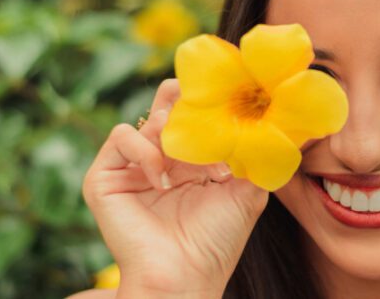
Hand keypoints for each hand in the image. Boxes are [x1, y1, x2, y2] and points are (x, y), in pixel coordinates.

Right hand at [81, 79, 268, 297]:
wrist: (186, 277)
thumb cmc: (217, 242)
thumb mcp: (248, 191)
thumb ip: (255, 154)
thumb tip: (274, 120)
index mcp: (191, 159)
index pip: (195, 112)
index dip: (211, 106)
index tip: (233, 109)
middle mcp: (161, 158)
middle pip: (167, 102)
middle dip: (188, 103)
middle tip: (206, 116)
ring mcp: (132, 167)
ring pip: (147, 118)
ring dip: (174, 133)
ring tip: (192, 164)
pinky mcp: (105, 177)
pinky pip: (121, 137)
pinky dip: (145, 150)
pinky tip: (163, 180)